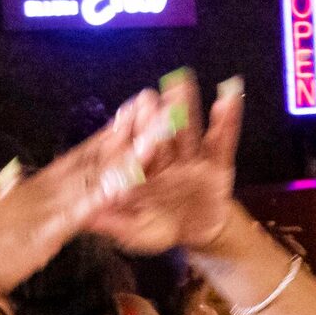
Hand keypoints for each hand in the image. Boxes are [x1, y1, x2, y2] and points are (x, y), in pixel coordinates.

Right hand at [0, 80, 206, 307]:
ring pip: (97, 172)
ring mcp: (51, 203)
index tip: (132, 112)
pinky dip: (109, 190)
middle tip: (155, 101)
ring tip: (159, 129)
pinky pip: (87, 206)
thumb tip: (41, 204)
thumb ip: (35, 212)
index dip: (109, 134)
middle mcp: (49, 187)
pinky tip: (133, 177)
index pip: (81, 155)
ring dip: (130, 151)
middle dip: (127, 129)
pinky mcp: (51, 227)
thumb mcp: (19, 225)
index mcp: (42, 187)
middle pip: (95, 153)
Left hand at [92, 75, 244, 258]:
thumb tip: (85, 216)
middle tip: (149, 97)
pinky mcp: (218, 162)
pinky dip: (228, 120)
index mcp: (143, 171)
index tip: (123, 119)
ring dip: (186, 106)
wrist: (198, 231)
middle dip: (155, 116)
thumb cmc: (160, 229)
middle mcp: (166, 158)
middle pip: (160, 135)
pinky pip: (223, 140)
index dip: (130, 137)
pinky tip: (230, 96)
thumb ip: (114, 222)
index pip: (135, 153)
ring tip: (183, 82)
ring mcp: (192, 158)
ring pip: (188, 131)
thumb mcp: (136, 232)